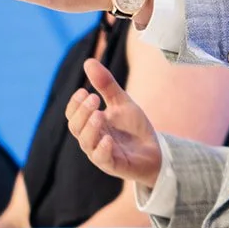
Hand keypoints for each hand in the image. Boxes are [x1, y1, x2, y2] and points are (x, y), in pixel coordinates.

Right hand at [65, 58, 162, 187]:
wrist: (155, 151)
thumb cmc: (134, 128)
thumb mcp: (122, 102)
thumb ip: (106, 85)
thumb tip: (88, 61)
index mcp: (91, 125)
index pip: (73, 115)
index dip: (75, 104)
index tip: (84, 90)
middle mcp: (92, 140)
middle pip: (75, 128)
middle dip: (82, 112)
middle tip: (94, 97)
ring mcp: (102, 154)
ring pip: (86, 143)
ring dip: (90, 128)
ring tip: (100, 114)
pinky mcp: (115, 165)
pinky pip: (102, 159)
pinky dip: (102, 149)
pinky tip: (108, 138)